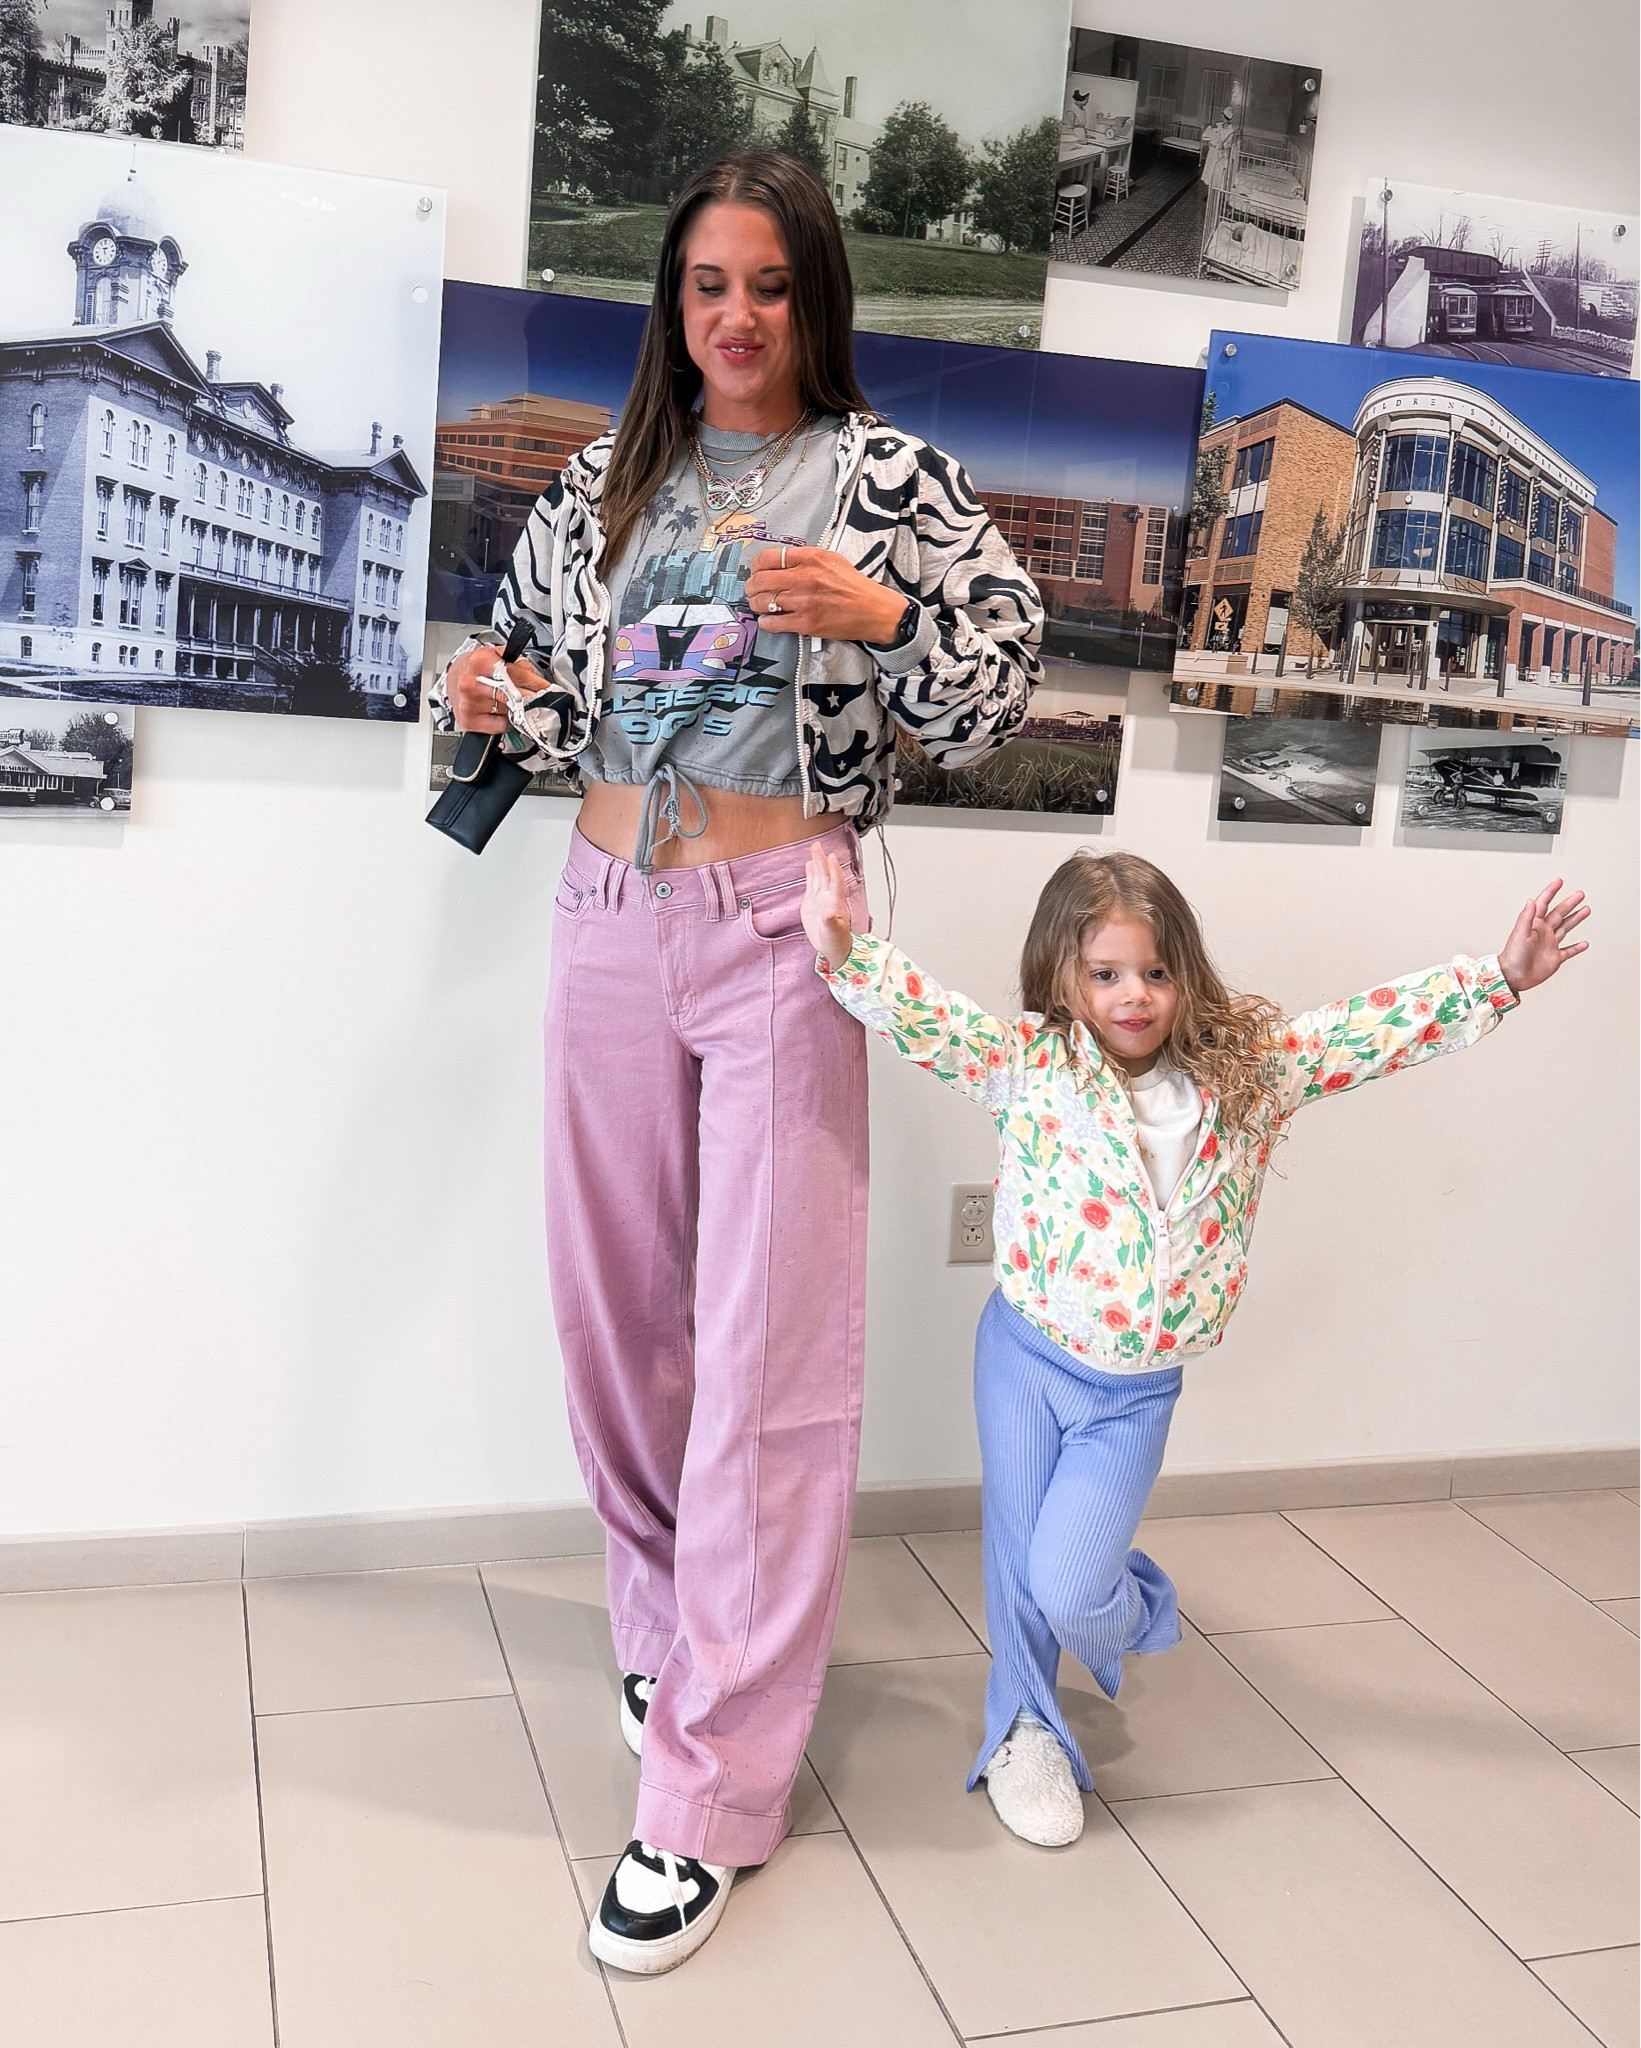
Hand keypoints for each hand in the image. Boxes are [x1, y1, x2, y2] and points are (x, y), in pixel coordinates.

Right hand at [445, 643, 541, 733]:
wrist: (453, 679)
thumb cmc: (477, 669)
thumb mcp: (496, 656)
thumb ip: (518, 663)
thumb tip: (536, 680)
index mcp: (479, 662)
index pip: (514, 675)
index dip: (534, 682)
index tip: (545, 688)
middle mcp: (470, 683)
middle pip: (511, 694)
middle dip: (528, 697)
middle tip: (535, 697)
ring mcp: (469, 704)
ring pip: (508, 710)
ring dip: (514, 708)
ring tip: (507, 700)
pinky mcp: (469, 721)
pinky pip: (501, 725)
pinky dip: (504, 720)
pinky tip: (497, 711)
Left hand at [743, 545, 908, 644]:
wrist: (874, 610)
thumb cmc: (854, 586)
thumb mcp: (832, 559)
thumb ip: (805, 558)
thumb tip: (780, 562)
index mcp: (811, 558)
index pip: (768, 557)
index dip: (756, 566)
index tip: (755, 572)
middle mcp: (805, 577)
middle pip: (760, 580)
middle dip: (751, 587)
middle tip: (752, 591)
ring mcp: (804, 601)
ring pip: (763, 602)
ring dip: (756, 605)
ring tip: (760, 606)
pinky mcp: (806, 623)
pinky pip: (774, 622)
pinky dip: (766, 622)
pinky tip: (768, 620)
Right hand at [802, 847, 857, 970]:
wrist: (833, 947)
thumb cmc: (836, 941)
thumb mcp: (833, 934)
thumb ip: (831, 923)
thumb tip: (828, 913)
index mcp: (836, 903)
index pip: (836, 882)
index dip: (834, 870)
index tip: (831, 857)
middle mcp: (829, 898)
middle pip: (826, 875)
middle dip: (822, 860)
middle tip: (817, 846)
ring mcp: (821, 899)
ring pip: (819, 877)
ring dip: (817, 863)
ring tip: (815, 849)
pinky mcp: (813, 902)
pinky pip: (812, 884)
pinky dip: (811, 874)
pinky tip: (810, 864)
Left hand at [1497, 878, 1589, 993]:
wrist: (1512, 977)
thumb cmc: (1512, 956)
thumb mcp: (1519, 934)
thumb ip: (1526, 917)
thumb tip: (1531, 900)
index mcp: (1534, 924)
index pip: (1544, 903)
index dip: (1551, 891)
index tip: (1559, 881)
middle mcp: (1543, 932)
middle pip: (1559, 914)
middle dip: (1570, 903)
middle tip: (1580, 894)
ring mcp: (1549, 945)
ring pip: (1566, 928)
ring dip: (1575, 919)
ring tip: (1586, 909)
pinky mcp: (1554, 958)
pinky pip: (1568, 951)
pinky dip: (1576, 947)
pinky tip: (1584, 944)